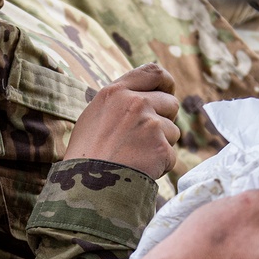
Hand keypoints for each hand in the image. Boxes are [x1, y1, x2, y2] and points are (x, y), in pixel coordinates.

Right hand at [65, 64, 180, 179]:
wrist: (85, 187)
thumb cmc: (85, 156)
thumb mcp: (94, 116)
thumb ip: (119, 102)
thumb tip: (145, 96)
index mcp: (115, 92)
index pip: (153, 72)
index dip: (167, 82)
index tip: (168, 92)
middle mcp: (134, 103)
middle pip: (170, 103)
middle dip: (164, 120)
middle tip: (145, 139)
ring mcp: (149, 124)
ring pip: (173, 131)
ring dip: (161, 145)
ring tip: (135, 158)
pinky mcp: (160, 147)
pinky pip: (171, 156)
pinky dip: (160, 166)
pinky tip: (139, 170)